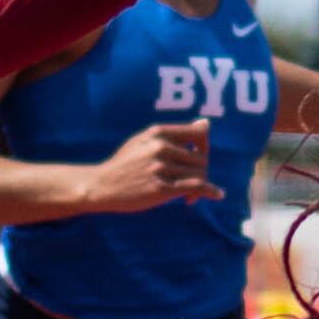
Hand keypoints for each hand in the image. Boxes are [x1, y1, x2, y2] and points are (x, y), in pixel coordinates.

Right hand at [78, 120, 220, 214]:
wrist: (102, 186)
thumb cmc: (125, 164)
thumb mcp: (144, 141)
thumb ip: (174, 133)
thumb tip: (205, 124)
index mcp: (157, 133)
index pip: (199, 134)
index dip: (204, 147)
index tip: (198, 158)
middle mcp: (160, 147)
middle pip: (201, 158)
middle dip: (200, 171)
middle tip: (189, 184)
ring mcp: (160, 168)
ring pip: (200, 174)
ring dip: (200, 185)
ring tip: (188, 194)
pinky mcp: (160, 188)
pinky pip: (196, 187)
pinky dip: (210, 191)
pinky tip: (217, 194)